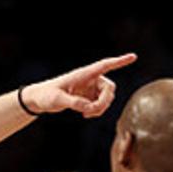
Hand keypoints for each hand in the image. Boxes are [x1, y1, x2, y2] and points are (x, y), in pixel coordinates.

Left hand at [22, 53, 136, 117]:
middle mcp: (90, 79)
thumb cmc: (46, 95)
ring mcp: (90, 88)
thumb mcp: (57, 100)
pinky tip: (86, 114)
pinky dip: (97, 110)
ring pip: (107, 97)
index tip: (133, 56)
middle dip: (104, 101)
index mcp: (83, 74)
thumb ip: (74, 103)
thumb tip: (89, 108)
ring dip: (101, 107)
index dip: (119, 61)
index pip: (104, 66)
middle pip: (109, 88)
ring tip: (86, 114)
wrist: (39, 99)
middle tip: (92, 111)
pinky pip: (101, 104)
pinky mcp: (88, 97)